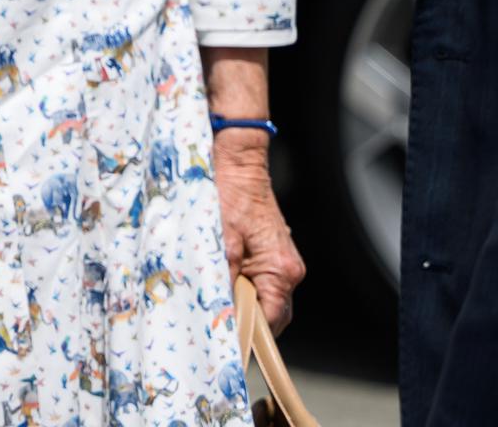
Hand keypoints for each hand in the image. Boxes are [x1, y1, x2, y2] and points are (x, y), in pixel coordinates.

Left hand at [215, 132, 304, 331]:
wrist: (237, 164)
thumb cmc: (229, 195)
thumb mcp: (219, 240)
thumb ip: (222, 276)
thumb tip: (218, 306)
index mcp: (281, 270)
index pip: (271, 319)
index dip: (249, 332)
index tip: (227, 339)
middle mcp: (288, 269)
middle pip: (270, 312)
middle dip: (245, 318)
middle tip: (217, 322)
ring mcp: (282, 261)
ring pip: (264, 297)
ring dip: (241, 301)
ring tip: (216, 300)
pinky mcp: (271, 253)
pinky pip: (260, 280)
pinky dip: (242, 285)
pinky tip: (222, 281)